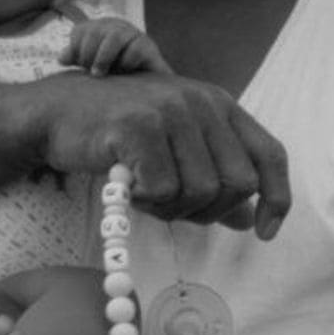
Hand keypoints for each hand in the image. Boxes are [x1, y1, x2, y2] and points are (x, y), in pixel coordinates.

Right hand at [27, 72, 288, 237]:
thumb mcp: (176, 149)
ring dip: (171, 209)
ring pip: (201, 191)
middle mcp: (201, 101)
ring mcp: (169, 110)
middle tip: (171, 207)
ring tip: (143, 193)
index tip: (265, 233)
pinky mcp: (138, 126)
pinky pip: (162, 190)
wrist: (57, 112)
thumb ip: (213, 177)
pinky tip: (126, 186)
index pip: (269, 154)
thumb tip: (249, 219)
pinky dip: (145, 202)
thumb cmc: (118, 134)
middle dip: (208, 211)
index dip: (277, 197)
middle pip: (238, 184)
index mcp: (218, 103)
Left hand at [62, 17, 173, 75]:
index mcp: (100, 28)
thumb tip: (61, 58)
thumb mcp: (92, 64)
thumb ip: (76, 58)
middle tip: (90, 72)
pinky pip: (135, 49)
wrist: (147, 85)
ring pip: (116, 36)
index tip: (78, 65)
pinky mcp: (149, 46)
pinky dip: (126, 62)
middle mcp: (116, 27)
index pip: (80, 31)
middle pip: (96, 31)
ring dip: (103, 57)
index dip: (75, 48)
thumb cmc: (115, 71)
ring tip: (99, 74)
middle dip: (88, 53)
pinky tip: (124, 72)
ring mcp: (133, 34)